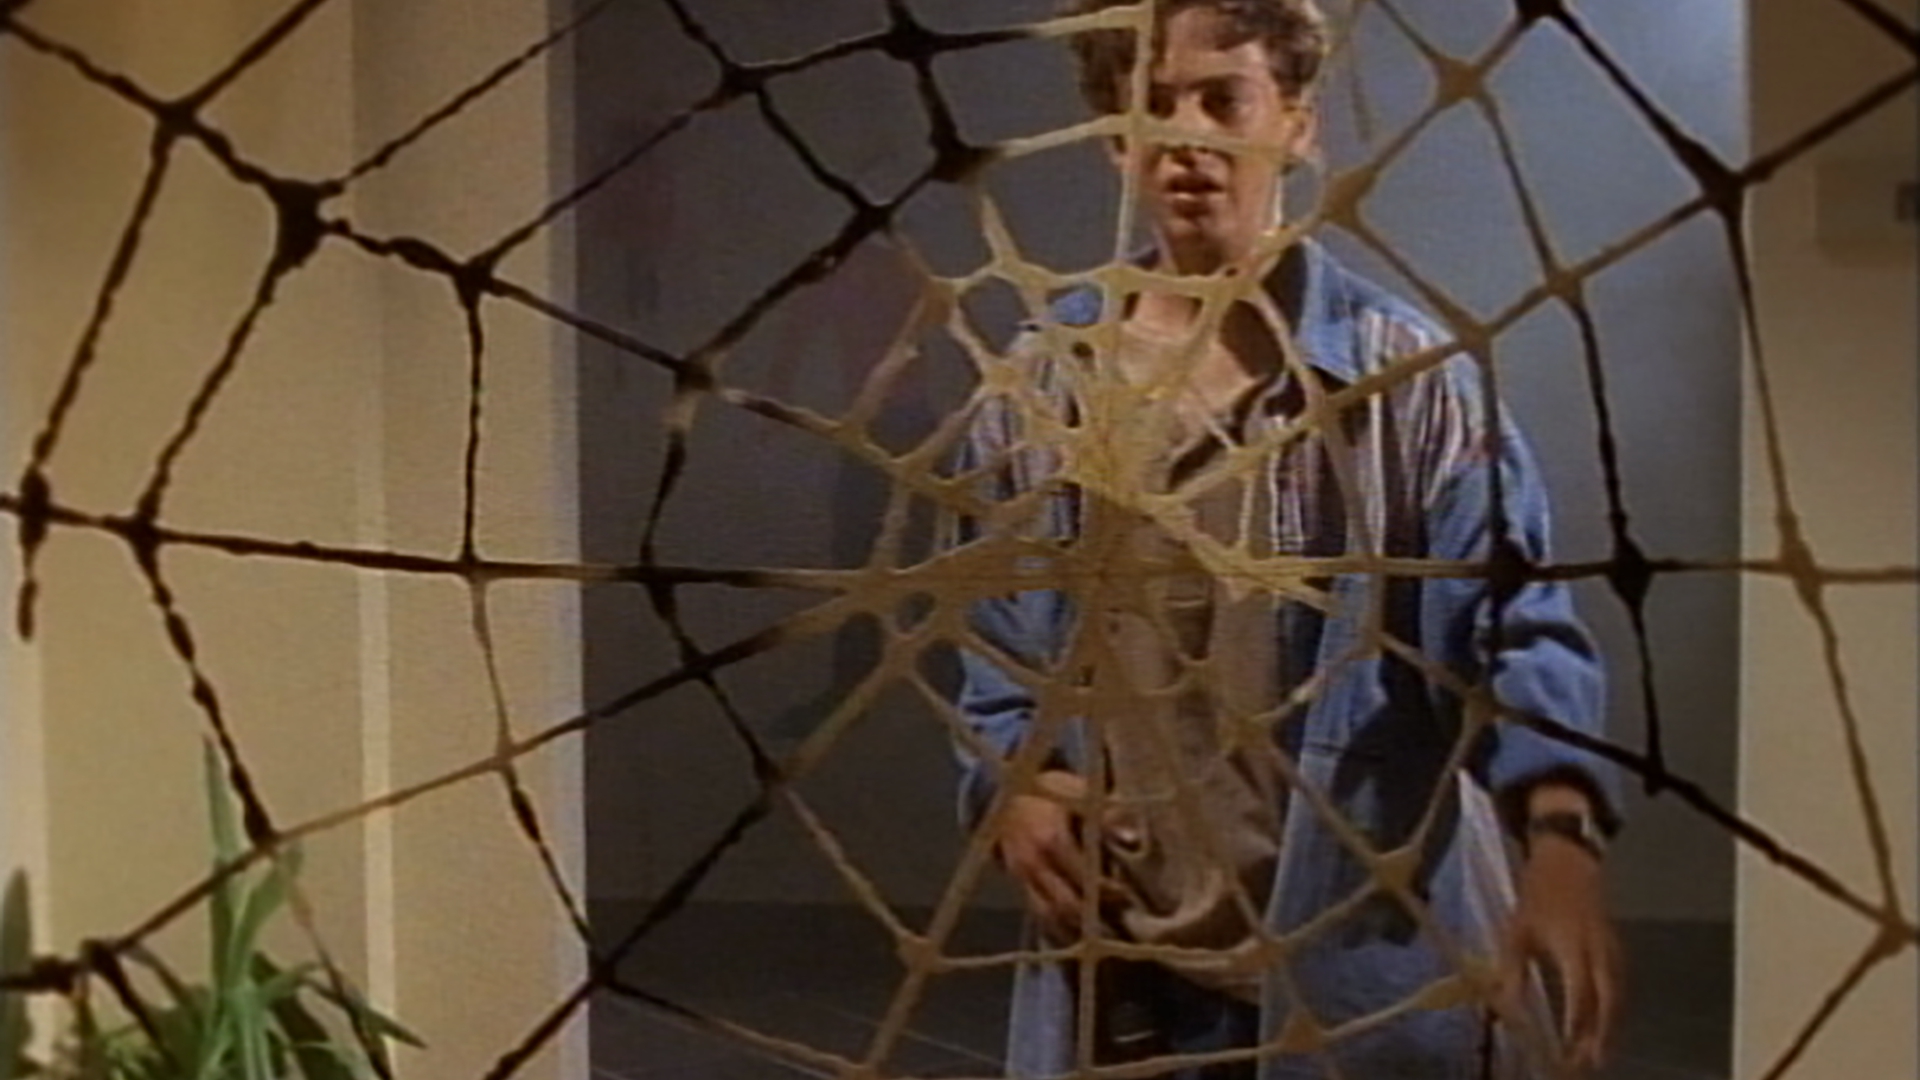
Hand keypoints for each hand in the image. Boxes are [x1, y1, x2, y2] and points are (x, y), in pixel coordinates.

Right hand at [994, 771, 1117, 941]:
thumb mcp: (1081, 792)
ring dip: (1081, 929)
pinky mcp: (1020, 888)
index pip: (1083, 875)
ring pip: (1053, 916)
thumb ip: (1108, 815)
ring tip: (1109, 934)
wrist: (1009, 797)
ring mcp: (1023, 878)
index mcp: (1050, 837)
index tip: (1129, 895)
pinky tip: (1084, 934)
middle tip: (1125, 923)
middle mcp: (1033, 863)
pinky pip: (1041, 917)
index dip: (1107, 889)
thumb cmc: (1053, 792)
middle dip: (1097, 917)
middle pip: (1067, 903)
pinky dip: (1063, 929)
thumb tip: (1132, 839)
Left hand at [1500, 834, 1622, 1073]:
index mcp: (1574, 946)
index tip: (1569, 1050)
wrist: (1569, 858)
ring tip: (1598, 1052)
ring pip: (1618, 995)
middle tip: (1591, 1062)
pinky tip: (1604, 1022)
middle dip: (1602, 1034)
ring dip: (1610, 1025)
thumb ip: (1513, 969)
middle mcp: (1600, 951)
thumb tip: (1506, 1005)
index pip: (1581, 995)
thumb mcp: (1517, 929)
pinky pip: (1620, 984)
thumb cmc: (1539, 892)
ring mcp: (1612, 948)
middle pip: (1609, 1002)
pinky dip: (1614, 1007)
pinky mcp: (1615, 946)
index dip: (1577, 1025)